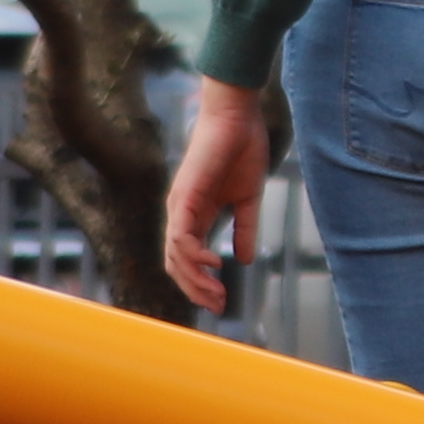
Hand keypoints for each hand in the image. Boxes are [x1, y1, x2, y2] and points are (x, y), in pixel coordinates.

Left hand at [160, 78, 274, 313]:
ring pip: (175, 256)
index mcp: (195, 215)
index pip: (188, 259)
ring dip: (194, 280)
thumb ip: (244, 228)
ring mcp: (180, 206)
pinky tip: (213, 263)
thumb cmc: (242, 149)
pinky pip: (181, 235)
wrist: (237, 116)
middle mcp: (181, 214)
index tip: (222, 302)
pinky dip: (193, 254)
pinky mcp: (185, 196)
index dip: (201, 284)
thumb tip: (242, 260)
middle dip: (196, 290)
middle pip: (176, 265)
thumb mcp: (247, 198)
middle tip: (219, 306)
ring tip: (217, 293)